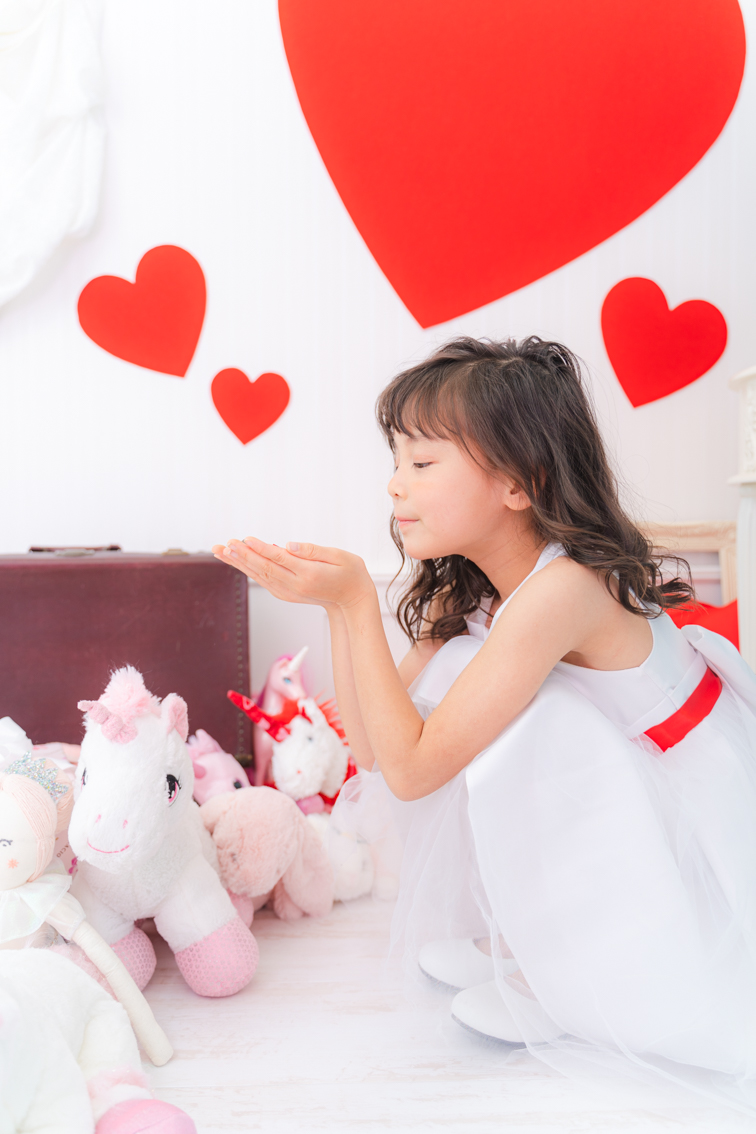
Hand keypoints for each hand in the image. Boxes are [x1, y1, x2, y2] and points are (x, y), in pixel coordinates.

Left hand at [212, 537, 374, 609]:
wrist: (353, 600)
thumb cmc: (351, 574)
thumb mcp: (340, 556)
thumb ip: (313, 551)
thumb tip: (289, 545)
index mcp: (309, 575)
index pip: (280, 559)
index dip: (261, 548)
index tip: (245, 539)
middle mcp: (296, 586)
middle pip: (264, 569)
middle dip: (242, 556)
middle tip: (225, 545)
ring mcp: (290, 592)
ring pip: (260, 576)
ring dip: (240, 564)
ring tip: (223, 552)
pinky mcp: (286, 594)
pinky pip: (264, 581)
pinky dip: (250, 571)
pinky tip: (238, 562)